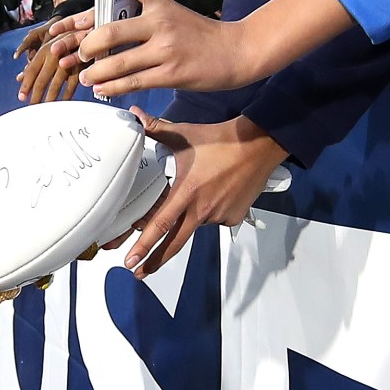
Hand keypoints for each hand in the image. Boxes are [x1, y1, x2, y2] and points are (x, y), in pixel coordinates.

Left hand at [16, 17, 86, 103]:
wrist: (86, 32)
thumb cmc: (64, 43)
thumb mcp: (47, 50)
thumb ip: (33, 64)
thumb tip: (20, 78)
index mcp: (44, 51)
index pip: (31, 71)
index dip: (26, 85)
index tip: (22, 97)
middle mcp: (54, 56)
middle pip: (42, 80)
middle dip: (36, 96)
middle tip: (32, 107)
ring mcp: (68, 62)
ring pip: (56, 85)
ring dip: (50, 99)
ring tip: (45, 108)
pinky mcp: (80, 67)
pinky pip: (72, 85)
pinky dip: (67, 96)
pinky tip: (62, 103)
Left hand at [76, 0, 260, 97]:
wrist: (237, 51)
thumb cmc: (203, 35)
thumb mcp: (176, 13)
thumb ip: (148, 16)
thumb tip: (112, 27)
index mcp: (162, 4)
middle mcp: (160, 24)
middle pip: (110, 30)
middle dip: (87, 45)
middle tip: (82, 53)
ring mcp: (165, 50)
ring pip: (117, 62)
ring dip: (95, 72)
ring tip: (87, 77)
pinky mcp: (170, 74)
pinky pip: (133, 82)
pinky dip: (112, 87)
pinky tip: (103, 89)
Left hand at [116, 115, 286, 277]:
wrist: (258, 145)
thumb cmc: (221, 140)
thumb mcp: (184, 135)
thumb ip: (156, 129)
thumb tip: (135, 115)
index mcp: (187, 192)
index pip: (159, 225)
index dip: (143, 246)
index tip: (131, 262)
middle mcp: (202, 209)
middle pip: (174, 243)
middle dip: (155, 262)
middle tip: (140, 274)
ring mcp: (219, 215)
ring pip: (196, 223)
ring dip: (192, 216)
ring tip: (203, 189)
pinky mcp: (233, 217)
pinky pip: (215, 219)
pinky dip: (211, 210)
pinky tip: (217, 191)